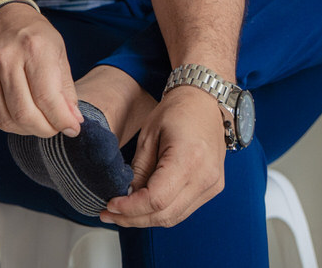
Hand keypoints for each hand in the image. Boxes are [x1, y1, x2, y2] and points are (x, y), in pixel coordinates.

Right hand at [0, 4, 83, 137]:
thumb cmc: (34, 36)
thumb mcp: (58, 52)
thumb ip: (66, 89)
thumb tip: (73, 122)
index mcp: (33, 48)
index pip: (47, 98)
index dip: (62, 120)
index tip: (73, 129)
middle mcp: (6, 59)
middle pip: (24, 113)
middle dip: (45, 129)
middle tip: (56, 128)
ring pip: (7, 119)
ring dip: (28, 130)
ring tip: (40, 124)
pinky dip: (11, 124)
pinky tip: (22, 119)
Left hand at [101, 86, 226, 227]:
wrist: (204, 103)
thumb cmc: (177, 111)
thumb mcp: (149, 135)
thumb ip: (139, 168)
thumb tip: (126, 195)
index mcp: (189, 159)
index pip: (156, 199)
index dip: (131, 207)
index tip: (110, 205)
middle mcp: (206, 177)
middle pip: (165, 214)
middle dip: (133, 219)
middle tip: (109, 214)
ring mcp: (212, 185)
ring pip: (174, 218)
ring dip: (145, 220)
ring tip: (120, 214)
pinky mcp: (212, 188)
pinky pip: (183, 210)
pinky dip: (161, 212)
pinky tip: (142, 208)